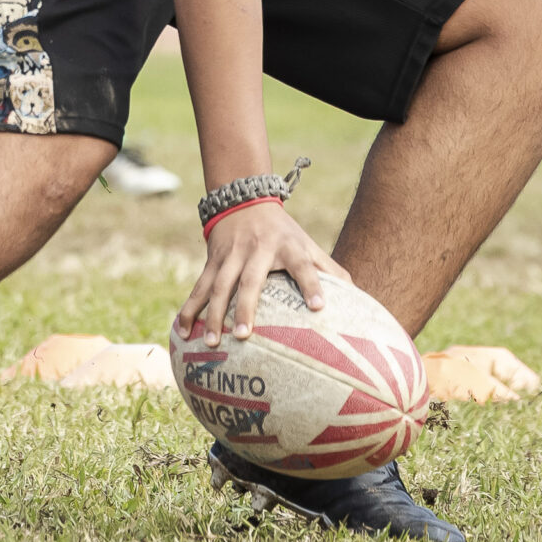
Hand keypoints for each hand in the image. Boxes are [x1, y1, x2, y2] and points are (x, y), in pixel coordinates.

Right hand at [173, 202, 342, 348]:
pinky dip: (188, 309)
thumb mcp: (308, 244)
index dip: (311, 285)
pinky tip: (181, 332)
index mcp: (288, 247)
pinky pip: (198, 287)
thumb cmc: (284, 232)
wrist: (244, 199)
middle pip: (250, 280)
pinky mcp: (212, 260)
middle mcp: (257, 250)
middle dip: (245, 307)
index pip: (302, 266)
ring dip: (212, 314)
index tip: (319, 309)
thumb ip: (330, 270)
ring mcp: (231, 255)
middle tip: (244, 336)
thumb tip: (360, 299)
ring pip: (217, 286)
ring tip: (211, 342)